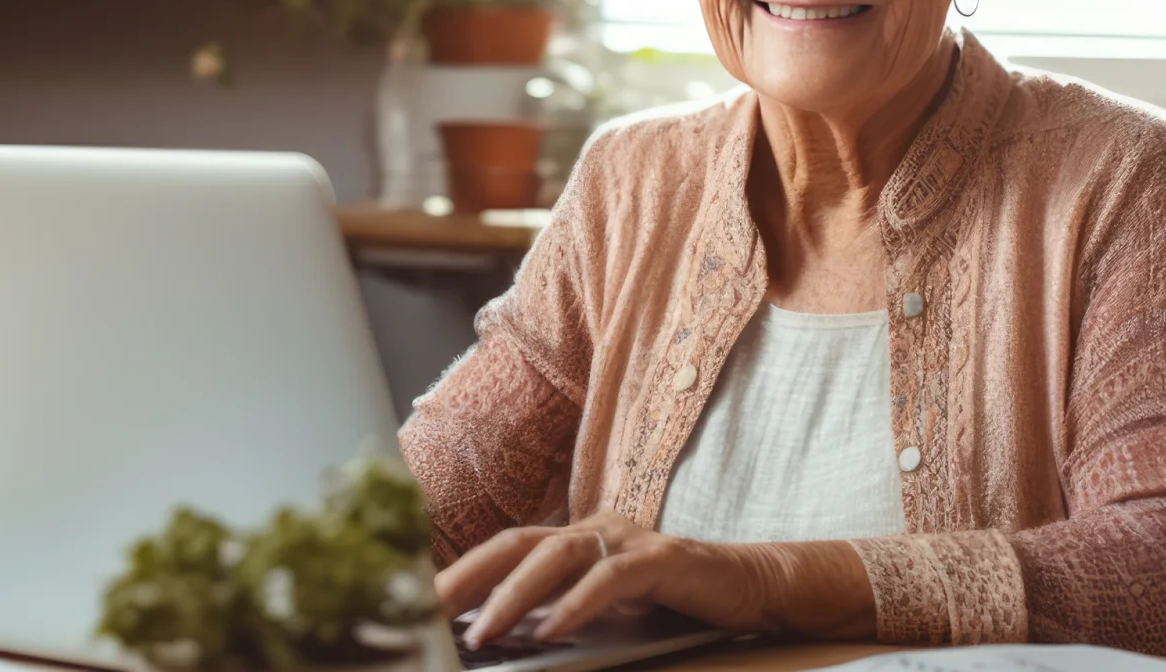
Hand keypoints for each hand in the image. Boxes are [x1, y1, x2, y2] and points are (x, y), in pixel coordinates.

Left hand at [435, 513, 767, 645]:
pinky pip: (611, 577)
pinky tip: (554, 628)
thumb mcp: (602, 608)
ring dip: (513, 597)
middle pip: (515, 544)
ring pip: (556, 557)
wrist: (749, 587)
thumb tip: (496, 635)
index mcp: (573, 540)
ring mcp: (626, 539)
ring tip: (482, 633)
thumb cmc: (671, 601)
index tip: (416, 603)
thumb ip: (556, 614)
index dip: (459, 573)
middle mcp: (593, 530)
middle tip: (425, 614)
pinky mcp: (662, 557)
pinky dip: (579, 603)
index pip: (503, 550)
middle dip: (466, 579)